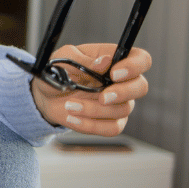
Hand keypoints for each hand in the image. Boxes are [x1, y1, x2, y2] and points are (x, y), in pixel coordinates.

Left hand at [29, 43, 150, 136]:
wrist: (47, 95)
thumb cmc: (58, 71)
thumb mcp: (64, 59)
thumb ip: (83, 60)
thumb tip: (104, 61)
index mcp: (114, 59)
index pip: (141, 59)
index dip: (135, 66)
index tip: (114, 73)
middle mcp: (122, 81)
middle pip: (141, 87)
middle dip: (123, 93)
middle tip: (102, 97)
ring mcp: (119, 103)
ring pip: (122, 110)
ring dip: (94, 110)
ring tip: (69, 105)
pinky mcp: (111, 121)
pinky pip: (112, 128)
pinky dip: (91, 125)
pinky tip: (72, 118)